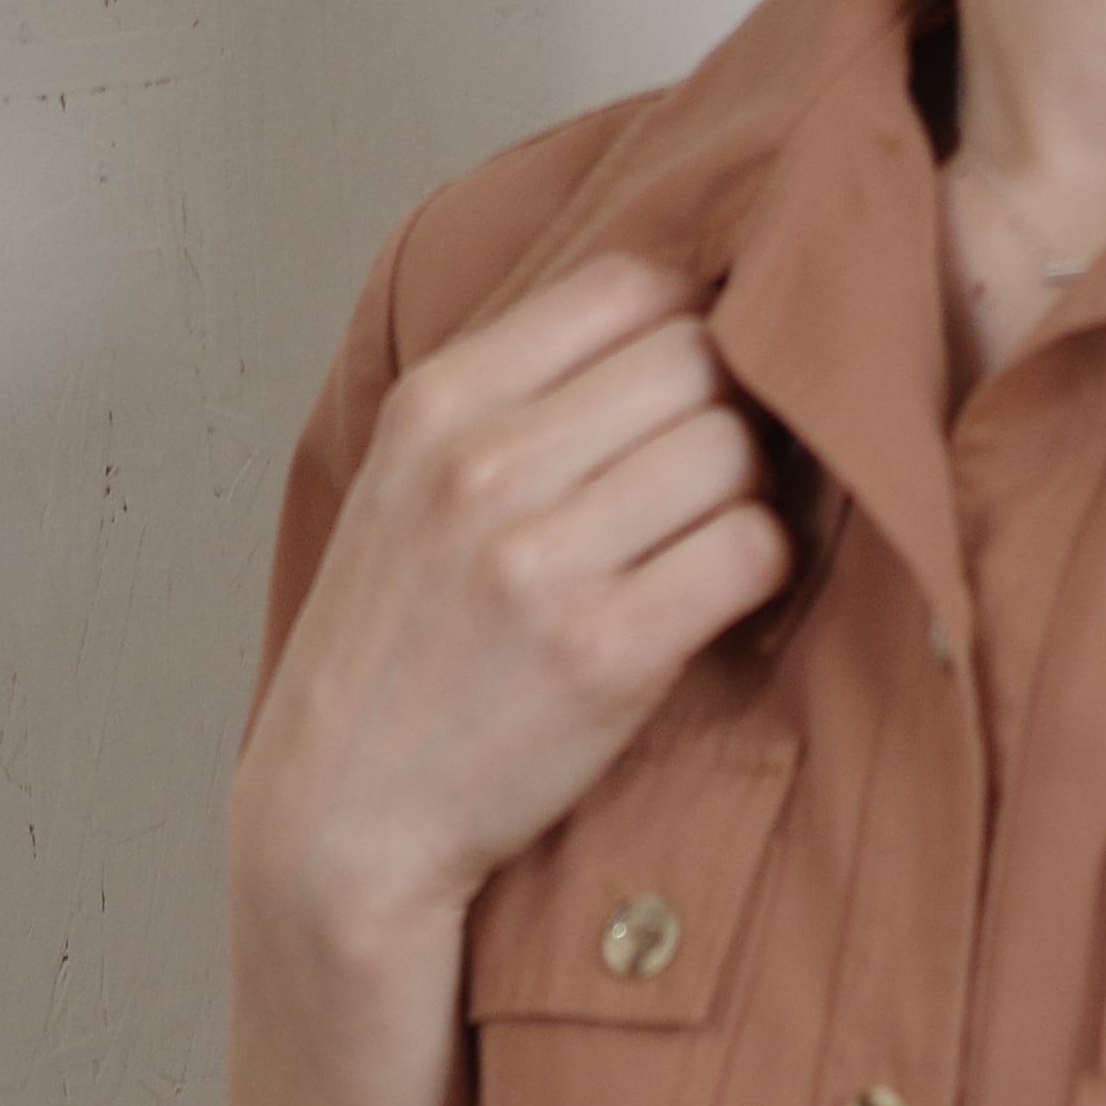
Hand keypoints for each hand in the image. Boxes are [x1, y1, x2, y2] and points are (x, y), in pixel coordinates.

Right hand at [227, 253, 793, 1007]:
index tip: (701, 384)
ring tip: (717, 538)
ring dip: (755, 491)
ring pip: (733, 448)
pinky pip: (750, 551)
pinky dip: (763, 567)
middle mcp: (483, 466)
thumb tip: (668, 318)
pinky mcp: (604, 653)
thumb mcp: (408, 489)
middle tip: (728, 471)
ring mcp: (541, 560)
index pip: (628, 284)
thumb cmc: (393, 658)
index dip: (697, 321)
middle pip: (696, 358)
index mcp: (437, 405)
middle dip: (737, 407)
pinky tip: (724, 598)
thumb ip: (511, 399)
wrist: (341, 821)